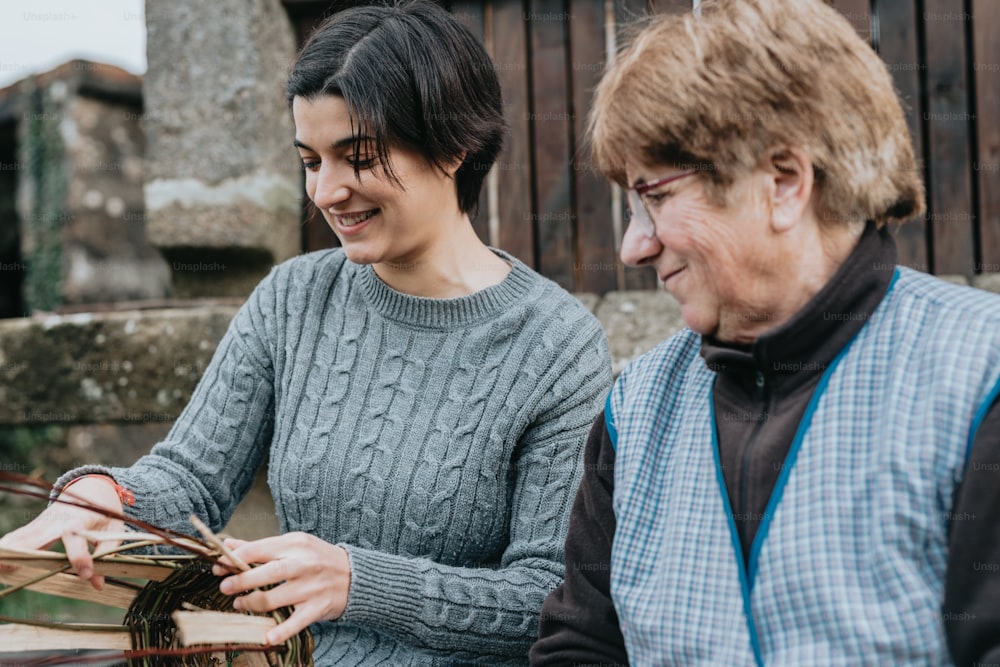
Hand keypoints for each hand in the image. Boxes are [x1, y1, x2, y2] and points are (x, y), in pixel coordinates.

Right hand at [0, 476, 123, 589]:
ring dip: (8, 552)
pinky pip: (15, 539)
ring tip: (2, 569)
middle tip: (11, 570)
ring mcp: (41, 524)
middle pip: (36, 537)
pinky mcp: (33, 528)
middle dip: (25, 554)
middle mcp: (55, 521)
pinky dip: (6, 549)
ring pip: (19, 538)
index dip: (80, 557)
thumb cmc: (103, 512)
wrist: (90, 490)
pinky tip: (1, 564)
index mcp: (78, 520)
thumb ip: (105, 554)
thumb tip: (98, 584)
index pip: (76, 539)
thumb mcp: (113, 529)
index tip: (86, 574)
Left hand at [211, 532, 351, 644]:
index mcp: (295, 544)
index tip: (219, 567)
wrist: (355, 575)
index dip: (236, 559)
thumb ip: (260, 547)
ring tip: (240, 604)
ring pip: (276, 598)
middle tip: (225, 587)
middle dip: (242, 581)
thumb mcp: (293, 545)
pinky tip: (266, 637)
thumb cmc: (317, 558)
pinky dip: (282, 631)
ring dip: (253, 603)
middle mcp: (304, 564)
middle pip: (268, 573)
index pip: (260, 549)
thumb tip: (227, 545)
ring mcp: (311, 587)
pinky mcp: (318, 607)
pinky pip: (297, 621)